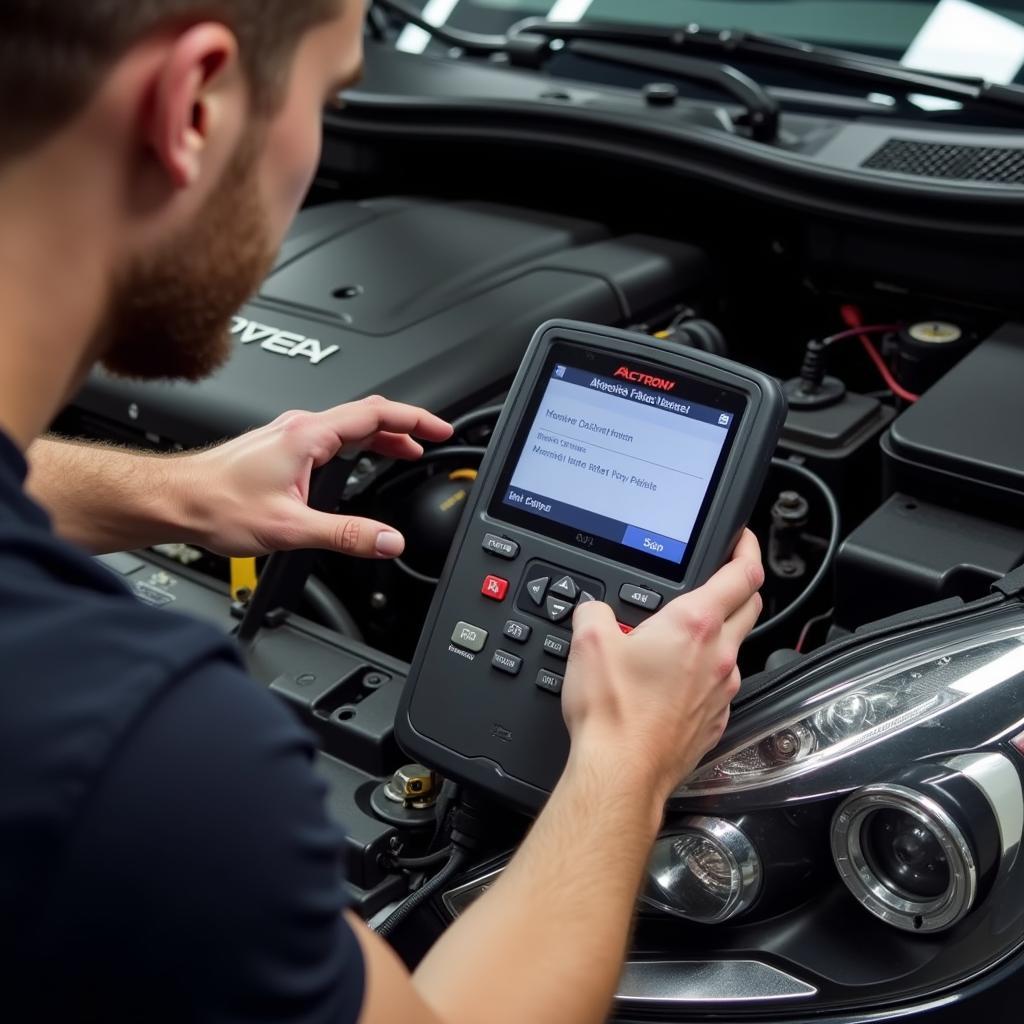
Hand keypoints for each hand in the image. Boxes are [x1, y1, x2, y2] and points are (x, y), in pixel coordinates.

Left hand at [179, 396, 452, 557]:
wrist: (174, 501)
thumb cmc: (217, 504)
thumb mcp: (291, 528)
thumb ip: (347, 535)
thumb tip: (389, 540)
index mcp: (308, 436)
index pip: (376, 414)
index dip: (416, 418)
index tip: (441, 428)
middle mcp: (299, 428)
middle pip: (367, 415)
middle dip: (406, 425)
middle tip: (433, 439)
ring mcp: (289, 436)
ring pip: (348, 426)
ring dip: (382, 436)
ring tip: (407, 451)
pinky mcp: (281, 448)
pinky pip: (331, 437)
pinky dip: (358, 444)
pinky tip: (360, 461)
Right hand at [561, 529, 762, 801]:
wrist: (621, 773)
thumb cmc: (613, 715)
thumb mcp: (588, 643)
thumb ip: (595, 611)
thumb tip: (594, 610)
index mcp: (694, 625)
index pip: (742, 573)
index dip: (747, 549)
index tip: (742, 539)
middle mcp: (719, 655)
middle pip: (749, 605)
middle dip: (740, 584)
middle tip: (722, 575)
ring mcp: (722, 690)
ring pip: (735, 646)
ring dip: (720, 632)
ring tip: (686, 633)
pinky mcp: (714, 719)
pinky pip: (721, 684)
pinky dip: (707, 672)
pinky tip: (677, 679)